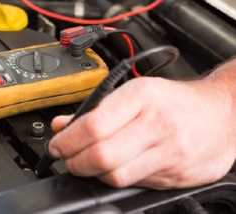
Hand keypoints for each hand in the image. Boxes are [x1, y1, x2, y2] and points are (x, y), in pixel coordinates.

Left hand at [48, 75, 235, 188]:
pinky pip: (136, 184)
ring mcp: (169, 153)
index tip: (56, 144)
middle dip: (74, 162)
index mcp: (142, 97)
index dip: (67, 140)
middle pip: (102, 156)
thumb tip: (62, 125)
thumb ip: (96, 109)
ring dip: (92, 173)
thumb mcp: (134, 91)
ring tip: (86, 163)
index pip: (94, 125)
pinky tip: (113, 168)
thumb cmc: (174, 100)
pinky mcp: (177, 176)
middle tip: (66, 157)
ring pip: (117, 176)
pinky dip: (117, 179)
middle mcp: (156, 125)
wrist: (221, 113)